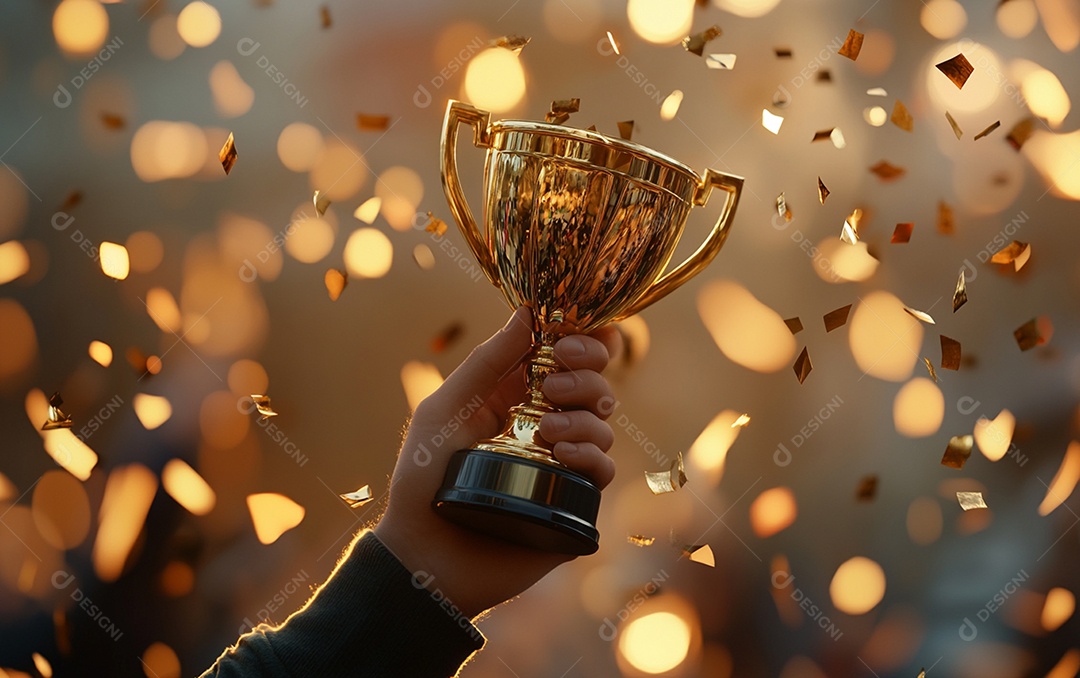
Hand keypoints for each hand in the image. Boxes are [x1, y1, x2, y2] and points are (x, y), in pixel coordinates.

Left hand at [375, 307, 620, 616]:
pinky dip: (591, 454)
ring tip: (546, 433)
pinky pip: (604, 468)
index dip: (582, 338)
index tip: (571, 338)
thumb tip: (527, 313)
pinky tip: (562, 457)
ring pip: (603, 421)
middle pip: (594, 380)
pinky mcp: (573, 501)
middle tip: (553, 386)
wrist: (426, 551)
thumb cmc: (424, 477)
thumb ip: (487, 362)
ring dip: (582, 417)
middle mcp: (545, 422)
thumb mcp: (446, 408)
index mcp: (515, 393)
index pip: (566, 354)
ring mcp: (562, 461)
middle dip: (585, 373)